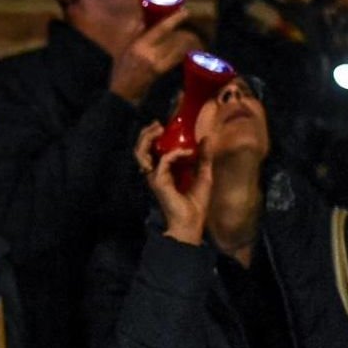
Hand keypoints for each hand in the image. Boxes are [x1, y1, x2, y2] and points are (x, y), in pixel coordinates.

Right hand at [109, 8, 204, 104]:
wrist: (122, 95)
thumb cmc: (121, 71)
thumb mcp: (123, 50)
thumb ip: (133, 35)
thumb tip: (142, 20)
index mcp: (139, 45)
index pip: (161, 28)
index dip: (175, 19)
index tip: (185, 12)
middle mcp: (150, 54)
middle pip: (175, 39)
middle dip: (187, 34)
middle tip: (194, 30)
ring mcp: (157, 65)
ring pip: (180, 49)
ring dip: (189, 44)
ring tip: (195, 41)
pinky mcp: (162, 74)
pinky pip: (178, 60)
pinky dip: (185, 55)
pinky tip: (189, 53)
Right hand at [134, 122, 212, 244]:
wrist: (192, 222)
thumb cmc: (196, 204)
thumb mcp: (203, 175)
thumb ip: (203, 157)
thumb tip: (207, 138)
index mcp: (164, 171)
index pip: (152, 150)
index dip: (154, 136)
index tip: (165, 125)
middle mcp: (155, 173)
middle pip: (141, 149)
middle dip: (146, 134)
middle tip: (158, 124)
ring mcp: (155, 177)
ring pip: (141, 153)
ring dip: (148, 139)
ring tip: (158, 129)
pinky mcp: (159, 182)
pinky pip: (164, 161)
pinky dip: (175, 153)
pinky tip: (187, 153)